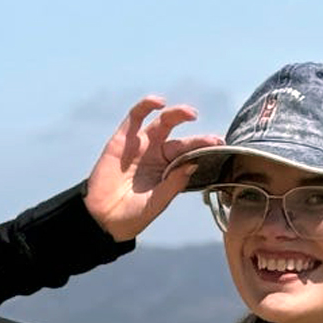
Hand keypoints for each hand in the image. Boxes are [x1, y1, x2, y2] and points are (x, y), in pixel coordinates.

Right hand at [84, 97, 224, 241]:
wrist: (102, 219)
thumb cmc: (132, 215)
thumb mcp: (157, 202)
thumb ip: (174, 183)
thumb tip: (194, 163)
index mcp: (169, 170)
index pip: (190, 154)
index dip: (204, 147)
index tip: (220, 144)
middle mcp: (157, 155)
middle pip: (180, 139)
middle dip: (197, 136)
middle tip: (212, 138)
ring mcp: (140, 145)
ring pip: (161, 122)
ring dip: (176, 114)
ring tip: (190, 113)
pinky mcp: (122, 139)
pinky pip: (134, 117)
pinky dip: (146, 106)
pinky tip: (158, 103)